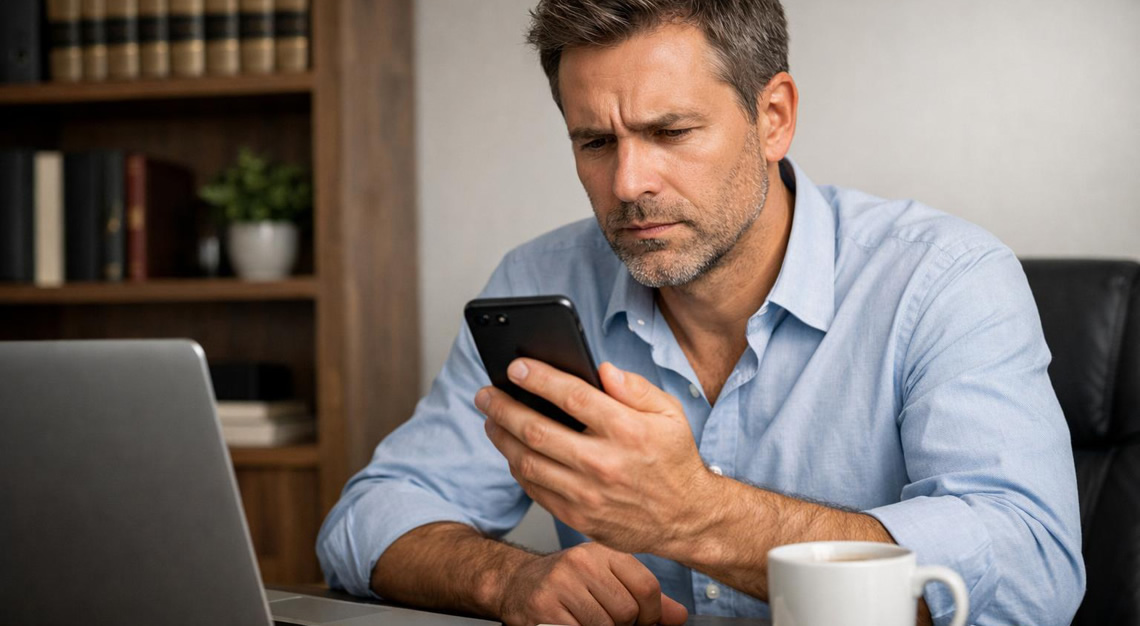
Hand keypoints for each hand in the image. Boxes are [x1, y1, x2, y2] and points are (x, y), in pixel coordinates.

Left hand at [476, 359, 717, 555]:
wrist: (685, 518)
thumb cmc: (674, 460)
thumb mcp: (670, 414)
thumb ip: (636, 388)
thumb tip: (603, 369)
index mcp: (627, 430)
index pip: (571, 396)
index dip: (537, 378)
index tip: (514, 367)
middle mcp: (604, 462)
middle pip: (537, 430)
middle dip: (503, 407)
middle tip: (485, 394)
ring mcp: (588, 494)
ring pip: (528, 462)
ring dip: (502, 438)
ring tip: (491, 420)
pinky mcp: (579, 517)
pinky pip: (535, 490)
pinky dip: (517, 468)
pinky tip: (512, 452)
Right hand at [498, 542, 687, 625]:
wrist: (517, 584)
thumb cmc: (566, 583)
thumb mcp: (607, 579)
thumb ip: (644, 596)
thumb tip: (678, 616)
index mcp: (603, 551)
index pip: (646, 586)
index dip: (652, 614)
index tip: (644, 622)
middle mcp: (582, 562)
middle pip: (627, 610)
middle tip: (610, 623)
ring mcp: (561, 584)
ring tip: (590, 622)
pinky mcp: (544, 607)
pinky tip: (574, 624)